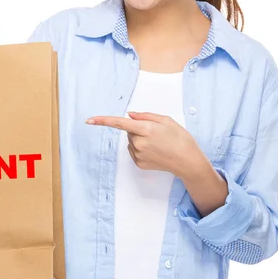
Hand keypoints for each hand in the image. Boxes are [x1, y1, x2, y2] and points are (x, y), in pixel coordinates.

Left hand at [85, 111, 206, 178]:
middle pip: (129, 131)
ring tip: (157, 143)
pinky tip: (155, 151)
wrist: (188, 161)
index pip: (120, 123)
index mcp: (146, 129)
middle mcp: (139, 143)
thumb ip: (145, 116)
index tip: (89, 120)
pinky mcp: (139, 163)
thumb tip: (129, 115)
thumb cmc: (180, 138)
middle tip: (156, 133)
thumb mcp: (166, 120)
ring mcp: (138, 154)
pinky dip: (141, 149)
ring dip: (139, 139)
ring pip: (131, 141)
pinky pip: (134, 151)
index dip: (103, 121)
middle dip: (138, 128)